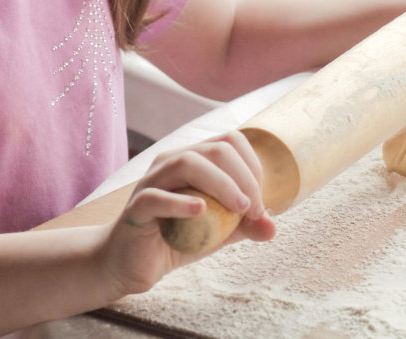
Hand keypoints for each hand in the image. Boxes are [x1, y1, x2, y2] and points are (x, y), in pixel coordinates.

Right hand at [97, 131, 275, 296]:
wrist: (132, 264)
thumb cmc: (176, 239)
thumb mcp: (218, 233)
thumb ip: (244, 227)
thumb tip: (273, 226)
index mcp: (193, 159)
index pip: (229, 141)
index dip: (252, 166)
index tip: (260, 201)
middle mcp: (171, 162)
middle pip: (214, 149)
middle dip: (243, 178)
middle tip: (254, 211)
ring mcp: (151, 181)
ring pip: (187, 163)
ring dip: (222, 185)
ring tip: (238, 210)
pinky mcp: (137, 207)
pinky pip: (156, 196)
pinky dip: (181, 202)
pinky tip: (200, 212)